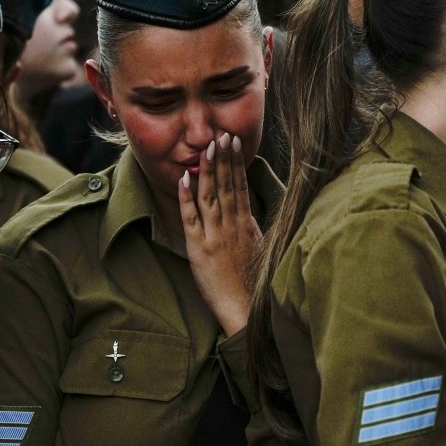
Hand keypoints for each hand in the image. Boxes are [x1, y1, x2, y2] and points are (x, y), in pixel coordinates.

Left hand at [178, 133, 260, 336]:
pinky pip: (192, 219)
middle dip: (225, 159)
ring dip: (209, 170)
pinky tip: (185, 179)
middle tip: (222, 134)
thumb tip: (248, 213)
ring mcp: (216, 236)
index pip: (242, 187)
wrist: (245, 310)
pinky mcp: (200, 249)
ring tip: (207, 147)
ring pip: (212, 196)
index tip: (235, 144)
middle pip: (228, 186)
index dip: (237, 164)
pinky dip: (187, 198)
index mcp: (248, 226)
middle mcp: (232, 227)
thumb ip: (252, 230)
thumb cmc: (255, 286)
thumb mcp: (260, 252)